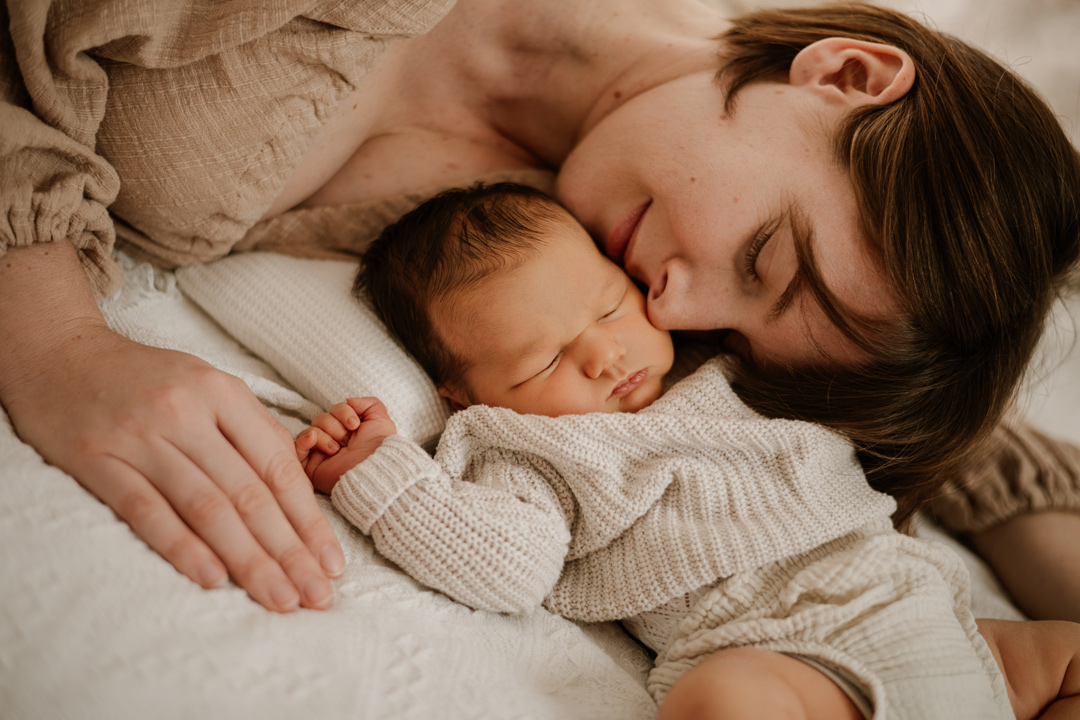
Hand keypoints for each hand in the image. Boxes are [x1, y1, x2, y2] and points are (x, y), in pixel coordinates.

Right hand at [0, 242, 343, 612]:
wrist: (60, 354)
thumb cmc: (146, 378)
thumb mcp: (207, 386)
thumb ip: (249, 432)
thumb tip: (295, 495)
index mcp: (222, 393)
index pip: (277, 466)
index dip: (308, 519)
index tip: (331, 561)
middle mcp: (186, 413)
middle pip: (249, 494)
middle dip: (289, 551)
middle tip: (316, 594)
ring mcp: (141, 438)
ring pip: (207, 508)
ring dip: (248, 560)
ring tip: (279, 597)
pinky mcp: (97, 460)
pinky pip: (146, 511)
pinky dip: (182, 547)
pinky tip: (214, 579)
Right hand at [295, 398, 396, 493]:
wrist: (373, 471)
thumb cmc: (379, 450)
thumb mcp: (381, 421)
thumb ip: (369, 403)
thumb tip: (349, 400)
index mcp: (348, 431)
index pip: (335, 410)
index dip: (344, 412)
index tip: (355, 425)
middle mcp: (334, 440)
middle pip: (321, 418)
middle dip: (335, 426)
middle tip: (348, 440)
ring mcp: (321, 453)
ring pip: (311, 430)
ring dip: (326, 437)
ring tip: (337, 450)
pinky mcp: (310, 466)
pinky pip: (297, 447)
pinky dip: (304, 440)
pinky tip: (313, 441)